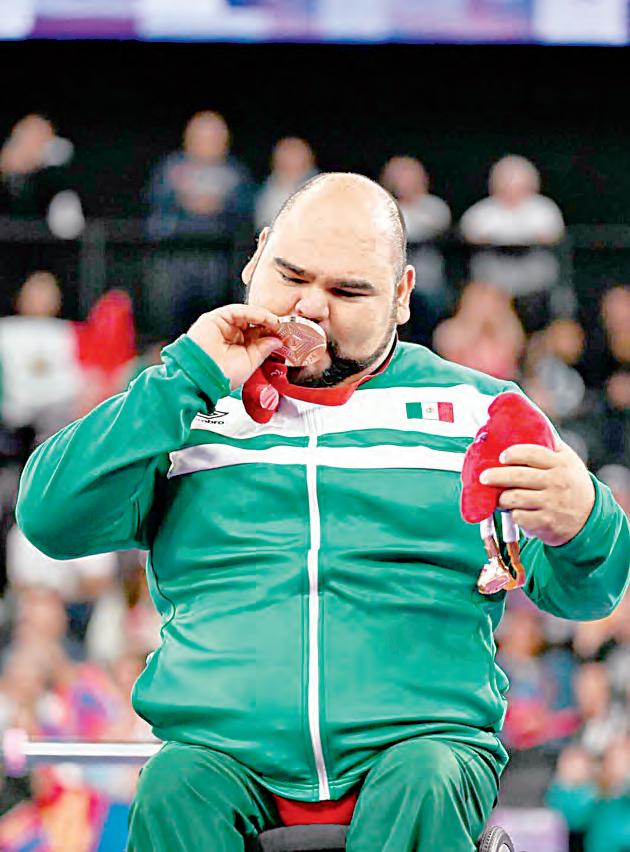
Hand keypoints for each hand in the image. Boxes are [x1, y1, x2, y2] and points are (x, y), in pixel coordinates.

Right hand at [187, 304, 282, 389]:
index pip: (258, 336)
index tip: (287, 336)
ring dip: (264, 318)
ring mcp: (223, 326)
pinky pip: (238, 311)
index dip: (272, 334)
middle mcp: (230, 335)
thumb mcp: (250, 363)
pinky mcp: (216, 318)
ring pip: (247, 315)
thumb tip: (277, 340)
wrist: (202, 377)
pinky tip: (266, 319)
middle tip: (285, 328)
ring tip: (277, 323)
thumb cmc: (221, 375)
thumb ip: (263, 349)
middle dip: (270, 325)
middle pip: (254, 324)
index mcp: (237, 347)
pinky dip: (254, 313)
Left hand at [479, 439, 594, 545]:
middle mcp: (556, 482)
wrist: (590, 516)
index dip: (513, 453)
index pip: (532, 453)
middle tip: (483, 477)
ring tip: (497, 496)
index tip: (501, 456)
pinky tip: (513, 511)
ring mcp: (551, 503)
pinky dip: (513, 514)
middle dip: (496, 476)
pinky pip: (519, 517)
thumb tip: (527, 425)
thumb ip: (550, 445)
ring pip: (515, 498)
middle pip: (518, 476)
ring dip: (501, 498)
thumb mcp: (568, 460)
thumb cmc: (572, 483)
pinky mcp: (546, 522)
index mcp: (560, 464)